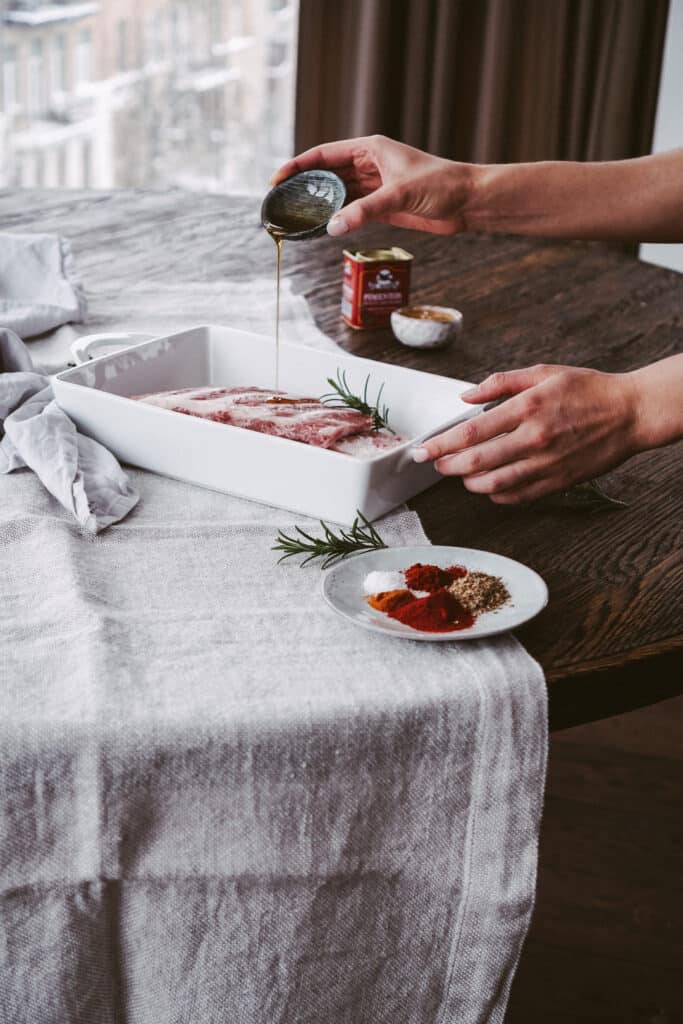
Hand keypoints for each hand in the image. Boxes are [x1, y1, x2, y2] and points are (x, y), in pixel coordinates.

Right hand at [271, 135, 474, 235]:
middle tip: (281, 202)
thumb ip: (364, 211)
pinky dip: (336, 219)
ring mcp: (374, 187)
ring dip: (319, 205)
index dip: (299, 165)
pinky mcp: (382, 207)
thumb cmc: (441, 185)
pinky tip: (321, 228)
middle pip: (327, 175)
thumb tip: (331, 227)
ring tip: (295, 217)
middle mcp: (369, 166)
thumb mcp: (398, 195)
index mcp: (370, 149)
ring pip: (337, 195)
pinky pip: (351, 211)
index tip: (278, 178)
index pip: (324, 154)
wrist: (468, 202)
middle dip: (304, 187)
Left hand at [412, 365, 640, 503]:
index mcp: (528, 408)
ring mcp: (546, 464)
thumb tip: (466, 396)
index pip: (471, 432)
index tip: (423, 450)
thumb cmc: (588, 390)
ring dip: (468, 482)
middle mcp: (534, 439)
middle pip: (476, 462)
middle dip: (447, 466)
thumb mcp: (543, 373)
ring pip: (493, 484)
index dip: (441, 444)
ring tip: (461, 474)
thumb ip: (501, 383)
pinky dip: (496, 494)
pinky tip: (489, 485)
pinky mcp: (557, 482)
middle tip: (435, 463)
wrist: (630, 414)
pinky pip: (517, 496)